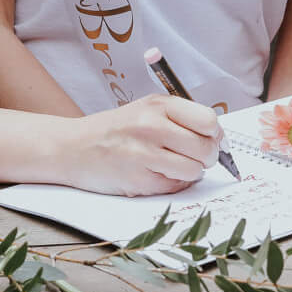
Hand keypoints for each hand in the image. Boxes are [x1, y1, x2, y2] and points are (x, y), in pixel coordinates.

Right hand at [61, 93, 222, 195]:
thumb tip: (219, 139)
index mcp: (158, 105)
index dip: (214, 134)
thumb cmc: (115, 130)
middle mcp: (151, 125)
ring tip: (172, 165)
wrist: (72, 148)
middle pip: (206, 148)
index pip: (208, 120)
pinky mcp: (138, 179)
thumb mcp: (145, 110)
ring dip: (190, 173)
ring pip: (194, 170)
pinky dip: (171, 183)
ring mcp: (144, 153)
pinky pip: (174, 186)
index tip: (208, 139)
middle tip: (193, 156)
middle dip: (206, 157)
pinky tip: (155, 174)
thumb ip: (180, 119)